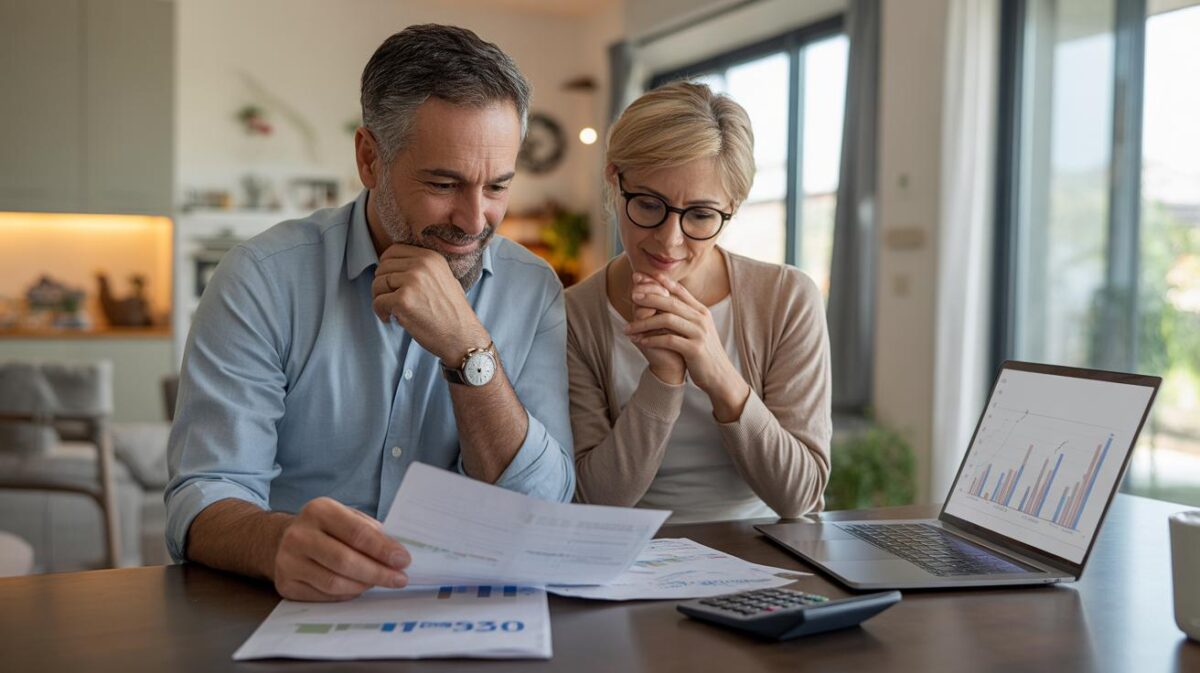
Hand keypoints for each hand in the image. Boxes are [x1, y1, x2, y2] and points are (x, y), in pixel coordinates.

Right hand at [273, 497, 410, 601]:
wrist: (280, 540)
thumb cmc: (324, 528)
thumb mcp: (345, 517)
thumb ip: (370, 531)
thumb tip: (396, 555)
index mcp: (319, 511)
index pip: (357, 533)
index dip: (382, 549)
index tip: (403, 560)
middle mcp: (299, 535)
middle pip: (345, 561)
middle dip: (377, 572)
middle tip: (399, 579)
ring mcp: (288, 562)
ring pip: (334, 582)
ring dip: (363, 585)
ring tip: (379, 582)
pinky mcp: (286, 585)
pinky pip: (324, 596)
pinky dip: (347, 594)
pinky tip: (358, 588)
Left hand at [371, 244, 490, 361]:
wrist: (463, 337)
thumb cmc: (454, 314)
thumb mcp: (446, 279)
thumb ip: (424, 269)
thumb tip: (399, 268)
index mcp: (431, 257)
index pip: (393, 251)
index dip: (386, 267)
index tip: (390, 282)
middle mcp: (422, 265)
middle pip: (383, 267)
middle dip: (382, 285)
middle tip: (390, 300)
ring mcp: (412, 281)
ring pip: (377, 284)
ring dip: (380, 299)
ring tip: (392, 311)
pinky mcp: (403, 300)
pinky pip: (378, 302)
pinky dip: (380, 312)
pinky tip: (392, 319)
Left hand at [625, 273, 749, 421]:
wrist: (719, 375)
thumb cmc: (703, 352)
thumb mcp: (698, 328)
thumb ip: (686, 314)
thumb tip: (666, 299)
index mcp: (701, 311)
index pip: (679, 290)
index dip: (660, 282)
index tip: (642, 276)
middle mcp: (701, 319)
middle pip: (671, 302)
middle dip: (649, 297)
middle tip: (632, 296)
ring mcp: (699, 333)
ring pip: (666, 320)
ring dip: (644, 323)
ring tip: (628, 328)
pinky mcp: (695, 349)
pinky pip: (668, 340)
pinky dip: (652, 340)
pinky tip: (640, 341)